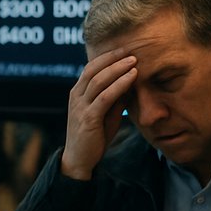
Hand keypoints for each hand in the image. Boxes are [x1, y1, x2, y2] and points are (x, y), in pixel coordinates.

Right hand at [60, 49, 137, 179]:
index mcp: (77, 93)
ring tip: (134, 60)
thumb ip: (115, 99)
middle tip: (131, 50)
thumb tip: (130, 83)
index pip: (91, 68)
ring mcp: (80, 107)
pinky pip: (105, 96)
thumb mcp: (106, 114)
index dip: (107, 57)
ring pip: (99, 80)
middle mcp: (76, 97)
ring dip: (118, 68)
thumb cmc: (93, 137)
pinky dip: (120, 84)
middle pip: (93, 69)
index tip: (124, 50)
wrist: (79, 160)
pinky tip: (131, 77)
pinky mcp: (88, 118)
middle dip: (113, 58)